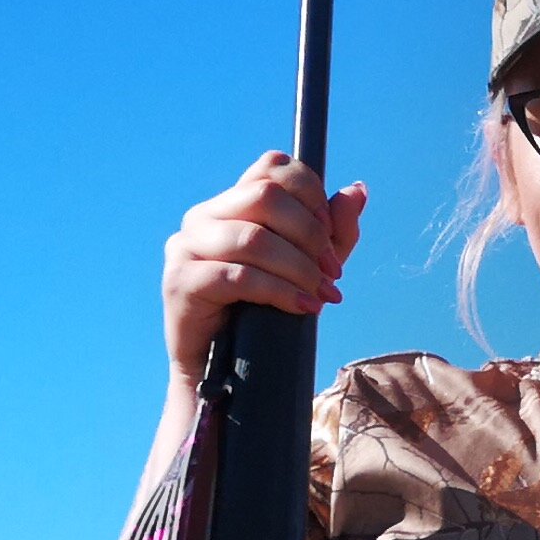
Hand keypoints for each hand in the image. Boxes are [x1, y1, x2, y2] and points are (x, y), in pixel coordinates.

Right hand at [162, 157, 363, 384]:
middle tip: (332, 272)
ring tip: (320, 295)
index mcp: (231, 204)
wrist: (223, 373)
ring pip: (254, 238)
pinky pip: (239, 276)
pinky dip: (279, 292)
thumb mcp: (309, 268)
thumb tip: (358, 190)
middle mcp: (204, 216)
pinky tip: (302, 307)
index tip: (330, 235)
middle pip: (266, 195)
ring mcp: (186, 246)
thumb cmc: (264, 315)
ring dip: (299, 268)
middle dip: (310, 234)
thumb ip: (333, 231)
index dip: (311, 193)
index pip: (272, 166)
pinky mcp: (181, 281)